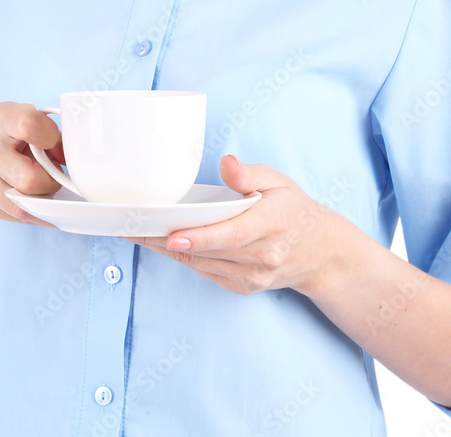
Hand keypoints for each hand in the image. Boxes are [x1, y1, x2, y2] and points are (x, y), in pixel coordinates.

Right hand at [0, 101, 65, 225]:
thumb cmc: (8, 137)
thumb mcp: (28, 124)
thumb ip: (51, 137)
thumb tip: (70, 162)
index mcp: (0, 118)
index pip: (28, 125)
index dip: (50, 137)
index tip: (53, 143)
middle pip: (29, 179)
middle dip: (50, 182)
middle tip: (50, 175)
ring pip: (23, 203)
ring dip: (41, 198)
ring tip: (41, 187)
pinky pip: (15, 215)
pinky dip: (32, 211)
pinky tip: (36, 204)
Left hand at [126, 155, 351, 295]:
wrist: (320, 252)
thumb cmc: (293, 208)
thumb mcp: (278, 180)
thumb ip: (250, 173)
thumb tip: (228, 163)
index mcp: (272, 224)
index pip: (232, 234)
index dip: (200, 238)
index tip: (171, 236)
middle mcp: (262, 256)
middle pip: (209, 251)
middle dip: (166, 241)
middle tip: (130, 228)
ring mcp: (252, 276)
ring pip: (202, 264)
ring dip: (166, 250)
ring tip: (133, 233)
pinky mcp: (243, 287)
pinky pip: (206, 272)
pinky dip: (183, 259)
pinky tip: (159, 244)